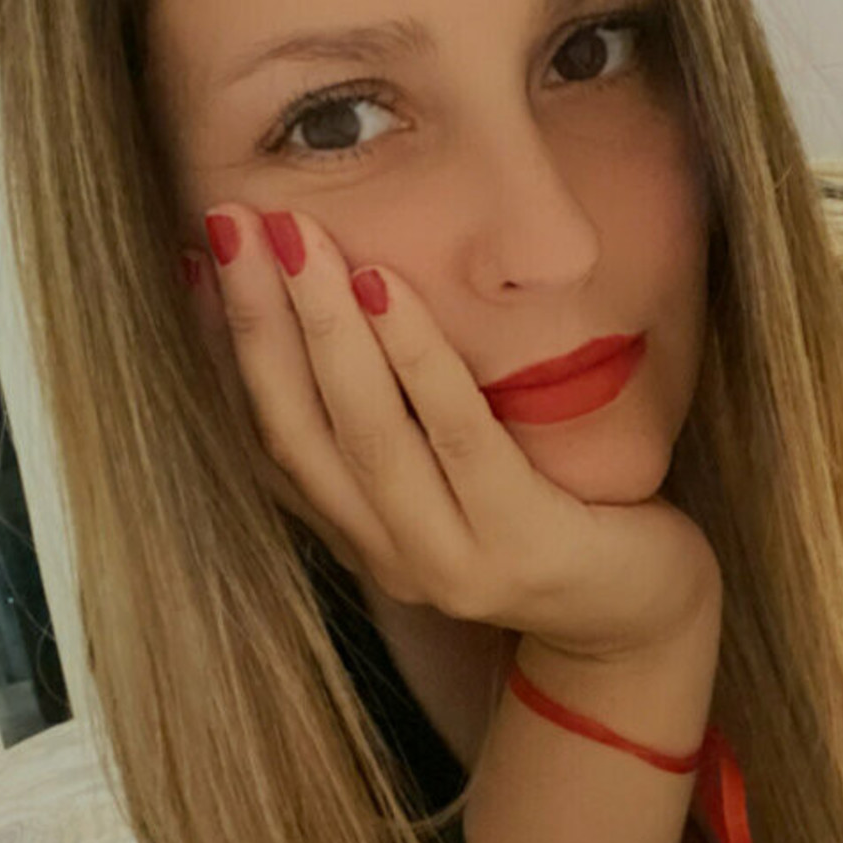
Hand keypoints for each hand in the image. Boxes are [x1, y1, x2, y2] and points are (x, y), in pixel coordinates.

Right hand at [180, 204, 720, 663]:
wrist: (640, 619)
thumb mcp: (460, 469)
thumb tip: (348, 292)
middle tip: (234, 223)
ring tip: (297, 240)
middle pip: (298, 427)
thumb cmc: (554, 517)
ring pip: (364, 432)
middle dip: (257, 319)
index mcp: (359, 530)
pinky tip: (386, 287)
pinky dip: (416, 360)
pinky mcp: (517, 548)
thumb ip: (402, 416)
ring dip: (322, 327)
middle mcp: (386, 554)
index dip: (226, 345)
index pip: (271, 431)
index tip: (202, 256)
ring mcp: (448, 563)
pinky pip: (458, 437)